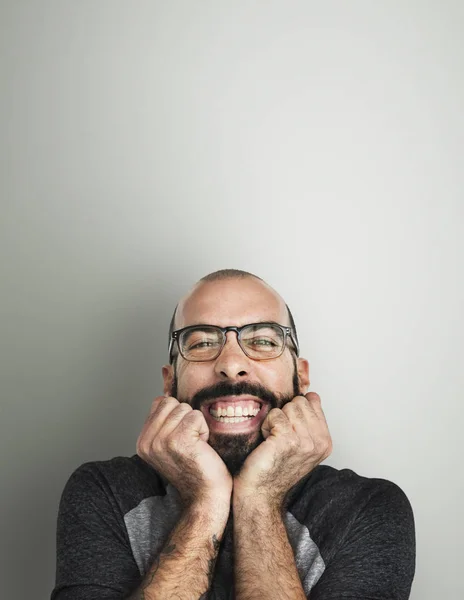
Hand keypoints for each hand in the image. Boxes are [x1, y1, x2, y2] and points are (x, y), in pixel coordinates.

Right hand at [136, 396, 232, 509]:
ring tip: (195, 445)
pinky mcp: (178, 440)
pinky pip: (196, 416)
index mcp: (142, 441)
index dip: (176, 416)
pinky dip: (204, 429)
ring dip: (196, 424)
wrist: (205, 496)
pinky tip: (202, 447)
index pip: (159, 402)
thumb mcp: (169, 443)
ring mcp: (161, 441)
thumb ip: (164, 420)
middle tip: (190, 442)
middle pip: (171, 402)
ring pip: (184, 408)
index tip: (181, 438)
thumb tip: (167, 393)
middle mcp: (147, 441)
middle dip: (186, 418)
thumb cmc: (194, 467)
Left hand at [234, 392, 331, 508]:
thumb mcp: (301, 444)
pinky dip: (266, 425)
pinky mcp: (288, 440)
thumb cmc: (274, 467)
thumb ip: (308, 421)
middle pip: (300, 401)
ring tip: (273, 440)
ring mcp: (306, 442)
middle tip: (279, 436)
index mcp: (325, 441)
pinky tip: (266, 441)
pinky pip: (275, 415)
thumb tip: (310, 395)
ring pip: (288, 407)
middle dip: (285, 414)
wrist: (260, 493)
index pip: (313, 401)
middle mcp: (319, 442)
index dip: (295, 410)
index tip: (289, 429)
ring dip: (275, 420)